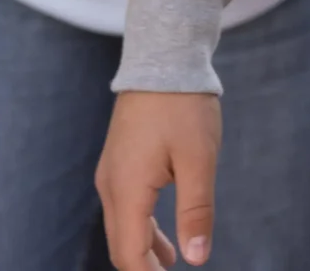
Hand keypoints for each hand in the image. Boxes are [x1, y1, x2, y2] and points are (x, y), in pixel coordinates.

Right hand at [98, 90, 222, 270]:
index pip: (130, 254)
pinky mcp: (119, 163)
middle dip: (144, 269)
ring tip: (172, 264)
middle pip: (121, 245)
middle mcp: (110, 185)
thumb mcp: (199, 160)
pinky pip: (124, 208)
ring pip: (122, 227)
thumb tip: (197, 259)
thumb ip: (196, 211)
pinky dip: (142, 229)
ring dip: (144, 251)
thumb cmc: (183, 106)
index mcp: (126, 189)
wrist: (161, 59)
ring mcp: (111, 173)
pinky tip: (164, 238)